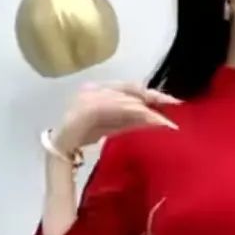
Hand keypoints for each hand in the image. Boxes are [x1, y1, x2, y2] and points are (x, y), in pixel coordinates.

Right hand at [53, 80, 181, 154]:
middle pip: (130, 88)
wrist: (61, 147)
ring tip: (163, 119)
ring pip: (124, 98)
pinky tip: (145, 117)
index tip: (172, 101)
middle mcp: (95, 87)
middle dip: (153, 97)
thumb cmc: (84, 136)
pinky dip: (130, 112)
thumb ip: (132, 119)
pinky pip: (113, 107)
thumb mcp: (114, 126)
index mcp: (101, 88)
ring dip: (146, 109)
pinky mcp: (86, 107)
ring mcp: (89, 95)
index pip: (130, 87)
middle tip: (174, 105)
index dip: (151, 93)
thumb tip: (157, 117)